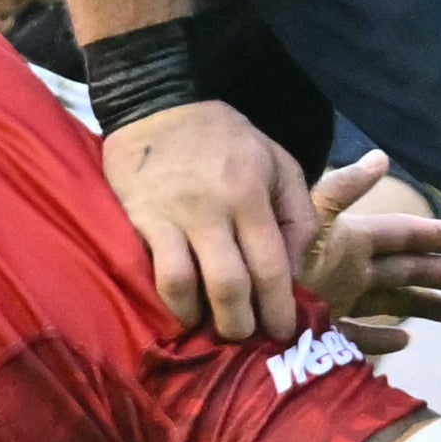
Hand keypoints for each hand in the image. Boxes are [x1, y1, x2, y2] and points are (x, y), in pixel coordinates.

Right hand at [102, 97, 316, 344]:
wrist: (158, 103)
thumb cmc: (225, 137)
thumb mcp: (279, 160)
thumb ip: (298, 212)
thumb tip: (296, 267)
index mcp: (254, 193)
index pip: (273, 265)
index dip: (281, 308)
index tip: (285, 331)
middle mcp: (216, 208)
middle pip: (233, 285)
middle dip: (245, 324)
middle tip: (251, 338)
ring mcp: (175, 215)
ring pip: (191, 285)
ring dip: (206, 319)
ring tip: (214, 329)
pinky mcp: (143, 218)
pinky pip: (158, 271)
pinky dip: (173, 302)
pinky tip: (183, 312)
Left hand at [294, 152, 440, 356]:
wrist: (237, 309)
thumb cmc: (275, 264)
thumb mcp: (309, 221)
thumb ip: (343, 191)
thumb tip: (381, 157)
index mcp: (350, 242)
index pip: (403, 235)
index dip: (437, 236)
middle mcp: (349, 270)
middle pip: (409, 269)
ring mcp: (338, 301)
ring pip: (393, 301)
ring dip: (426, 305)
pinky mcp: (323, 333)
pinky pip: (359, 337)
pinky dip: (382, 339)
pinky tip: (405, 341)